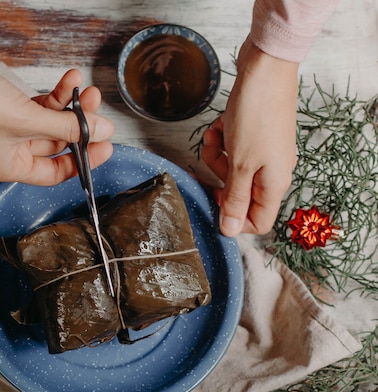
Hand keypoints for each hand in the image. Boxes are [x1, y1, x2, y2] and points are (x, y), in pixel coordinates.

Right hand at [0, 22, 113, 185]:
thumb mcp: (28, 120)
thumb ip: (69, 127)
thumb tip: (102, 132)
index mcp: (9, 169)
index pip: (55, 173)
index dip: (84, 160)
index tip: (106, 144)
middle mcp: (8, 152)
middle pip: (56, 144)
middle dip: (79, 124)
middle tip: (96, 108)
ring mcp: (6, 128)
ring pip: (49, 122)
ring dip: (69, 105)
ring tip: (83, 87)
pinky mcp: (5, 105)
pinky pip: (39, 105)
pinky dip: (55, 94)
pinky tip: (68, 80)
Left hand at [201, 39, 298, 235]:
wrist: (265, 69)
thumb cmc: (257, 114)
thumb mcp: (240, 164)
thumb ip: (235, 199)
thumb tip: (231, 230)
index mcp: (274, 184)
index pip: (258, 222)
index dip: (234, 220)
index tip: (214, 203)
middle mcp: (272, 172)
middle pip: (239, 195)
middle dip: (218, 180)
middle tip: (208, 165)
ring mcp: (264, 154)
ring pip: (231, 171)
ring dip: (215, 156)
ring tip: (215, 136)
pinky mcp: (254, 137)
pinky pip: (231, 150)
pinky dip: (221, 139)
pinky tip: (220, 125)